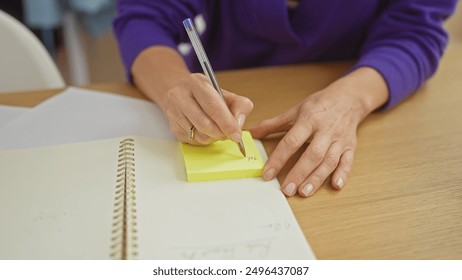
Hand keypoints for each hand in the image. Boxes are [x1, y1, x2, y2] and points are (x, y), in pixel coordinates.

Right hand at [164, 73, 252, 144]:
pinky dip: (204, 139)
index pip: (213, 106)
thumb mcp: (228, 95)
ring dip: (213, 137)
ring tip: (217, 130)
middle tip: (230, 135)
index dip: (227, 123)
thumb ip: (240, 106)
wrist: (184, 95)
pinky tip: (205, 131)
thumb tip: (238, 123)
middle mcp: (180, 95)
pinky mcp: (173, 126)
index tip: (236, 134)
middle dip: (221, 133)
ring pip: (199, 135)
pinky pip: (193, 141)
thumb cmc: (208, 97)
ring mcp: (173, 112)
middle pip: (204, 123)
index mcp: (197, 83)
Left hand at [250, 68, 386, 196]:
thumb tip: (251, 132)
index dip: (279, 159)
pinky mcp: (350, 146)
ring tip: (304, 192)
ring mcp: (339, 140)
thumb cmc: (319, 105)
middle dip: (299, 173)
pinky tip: (335, 185)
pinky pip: (348, 161)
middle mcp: (325, 130)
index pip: (291, 141)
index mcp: (308, 120)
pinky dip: (343, 174)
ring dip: (317, 178)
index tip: (268, 173)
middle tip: (287, 190)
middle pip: (312, 154)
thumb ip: (272, 124)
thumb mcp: (294, 111)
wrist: (347, 98)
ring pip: (329, 161)